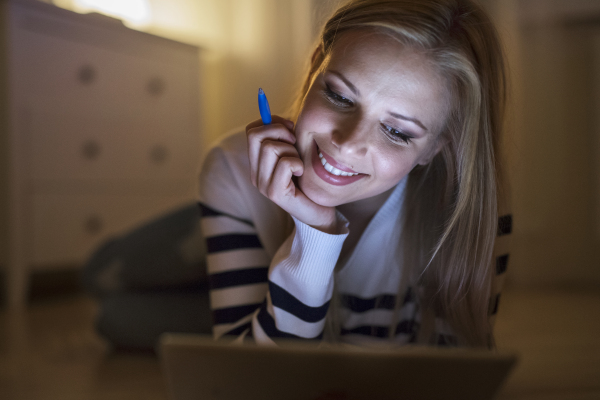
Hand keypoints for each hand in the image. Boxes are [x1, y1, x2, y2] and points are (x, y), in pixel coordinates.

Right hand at [246, 116, 337, 233]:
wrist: (319, 213)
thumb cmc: (310, 182)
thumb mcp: (296, 154)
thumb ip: (287, 139)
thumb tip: (285, 122)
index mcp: (257, 163)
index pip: (251, 131)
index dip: (271, 122)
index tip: (290, 129)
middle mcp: (255, 174)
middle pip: (255, 135)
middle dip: (279, 131)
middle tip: (295, 143)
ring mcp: (262, 184)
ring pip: (270, 148)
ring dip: (291, 150)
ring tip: (299, 163)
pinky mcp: (274, 193)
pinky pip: (285, 164)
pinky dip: (298, 163)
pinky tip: (302, 174)